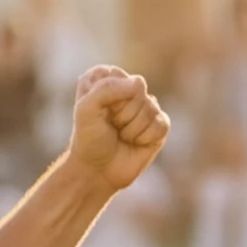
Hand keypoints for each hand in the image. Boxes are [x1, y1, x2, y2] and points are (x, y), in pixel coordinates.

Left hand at [65, 66, 170, 192]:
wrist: (97, 171)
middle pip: (138, 91)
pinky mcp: (159, 125)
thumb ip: (107, 88)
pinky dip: (144, 137)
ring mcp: (147, 106)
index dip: (108, 98)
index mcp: (108, 77)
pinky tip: (135, 142)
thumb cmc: (89, 138)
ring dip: (131, 129)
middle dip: (121, 115)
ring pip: (150, 108)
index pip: (119, 76)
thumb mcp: (86, 109)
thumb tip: (140, 82)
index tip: (98, 112)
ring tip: (121, 136)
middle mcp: (129, 88)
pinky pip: (161, 124)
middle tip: (111, 126)